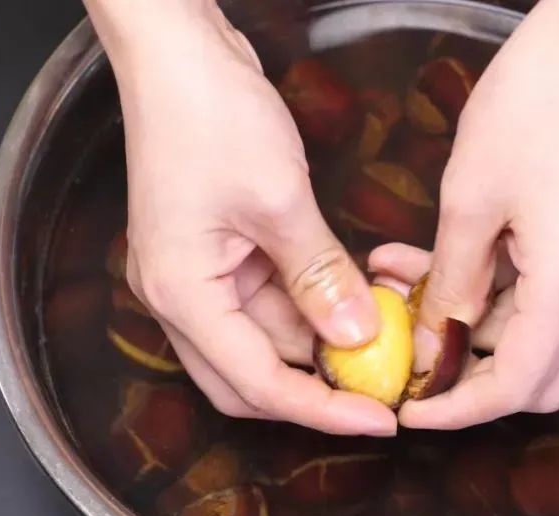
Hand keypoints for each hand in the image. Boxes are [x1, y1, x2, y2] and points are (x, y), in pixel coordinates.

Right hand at [87, 0, 395, 435]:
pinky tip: (353, 298)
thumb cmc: (211, 116)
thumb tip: (358, 337)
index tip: (379, 419)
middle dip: (315, 390)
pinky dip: (311, 306)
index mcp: (183, 296)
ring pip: (264, 339)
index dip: (322, 410)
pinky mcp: (218, 251)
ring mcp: (196, 274)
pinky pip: (267, 300)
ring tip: (380, 338)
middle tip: (379, 391)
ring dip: (319, 343)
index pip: (258, 383)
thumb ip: (319, 277)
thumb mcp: (279, 200)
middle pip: (250, 377)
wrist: (178, 53)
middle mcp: (180, 297)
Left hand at [400, 0, 558, 428]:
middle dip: (475, 383)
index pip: (516, 386)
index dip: (459, 408)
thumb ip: (450, 286)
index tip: (411, 408)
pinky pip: (556, 306)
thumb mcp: (468, 201)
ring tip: (410, 287)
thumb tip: (431, 345)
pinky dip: (503, 302)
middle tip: (416, 362)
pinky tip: (449, 265)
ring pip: (545, 344)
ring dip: (479, 332)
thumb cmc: (532, 107)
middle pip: (543, 381)